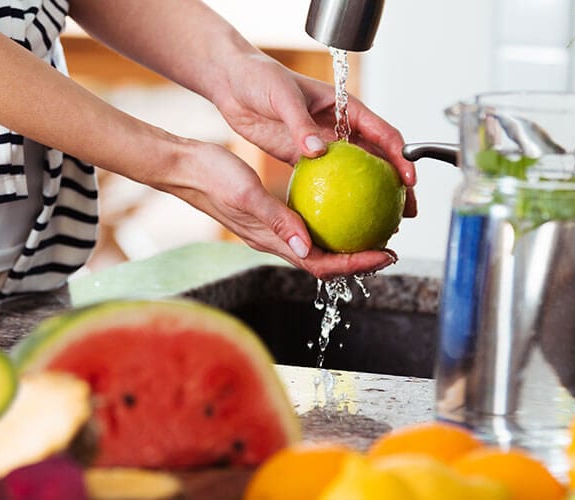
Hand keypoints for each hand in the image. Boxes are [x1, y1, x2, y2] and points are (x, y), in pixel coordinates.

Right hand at [162, 142, 397, 278]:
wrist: (185, 167)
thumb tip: (307, 248)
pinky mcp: (270, 215)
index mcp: (271, 241)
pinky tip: (344, 202)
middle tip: (389, 247)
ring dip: (348, 243)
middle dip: (359, 259)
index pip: (321, 264)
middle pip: (325, 261)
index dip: (356, 264)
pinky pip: (307, 224)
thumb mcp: (247, 194)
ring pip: (318, 245)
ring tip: (374, 229)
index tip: (385, 255)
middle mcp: (275, 240)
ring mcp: (273, 230)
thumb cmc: (212, 177)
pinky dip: (330, 220)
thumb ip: (277, 220)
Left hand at [209, 54, 417, 217]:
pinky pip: (325, 181)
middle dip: (396, 186)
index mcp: (344, 107)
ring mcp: (322, 143)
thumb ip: (300, 124)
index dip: (401, 157)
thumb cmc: (261, 79)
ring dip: (370, 198)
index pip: (383, 134)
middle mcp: (338, 126)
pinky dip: (336, 199)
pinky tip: (340, 221)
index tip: (409, 181)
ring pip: (355, 174)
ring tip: (383, 225)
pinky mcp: (302, 156)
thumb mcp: (283, 98)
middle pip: (378, 160)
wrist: (233, 83)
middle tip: (406, 213)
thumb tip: (317, 151)